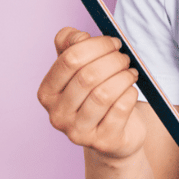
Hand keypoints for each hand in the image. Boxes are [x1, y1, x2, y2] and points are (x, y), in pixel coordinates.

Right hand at [37, 27, 144, 159]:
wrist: (115, 133)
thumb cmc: (96, 93)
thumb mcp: (80, 67)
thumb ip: (72, 45)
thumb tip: (78, 36)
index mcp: (47, 92)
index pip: (69, 59)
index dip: (97, 45)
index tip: (114, 43)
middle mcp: (57, 115)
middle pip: (88, 76)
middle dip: (113, 61)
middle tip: (125, 58)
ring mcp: (78, 132)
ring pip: (104, 94)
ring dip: (123, 77)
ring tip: (131, 73)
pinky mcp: (102, 142)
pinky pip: (120, 109)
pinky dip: (130, 94)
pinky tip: (131, 91)